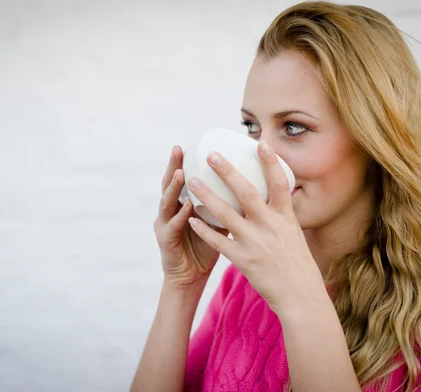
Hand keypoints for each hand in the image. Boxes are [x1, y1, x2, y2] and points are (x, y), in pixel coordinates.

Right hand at [153, 146, 229, 288]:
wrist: (189, 277)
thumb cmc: (207, 248)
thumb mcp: (217, 222)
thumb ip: (227, 204)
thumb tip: (255, 185)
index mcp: (183, 203)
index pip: (183, 178)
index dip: (185, 161)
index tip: (192, 143)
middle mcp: (171, 210)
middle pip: (170, 184)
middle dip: (173, 165)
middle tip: (178, 149)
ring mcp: (165, 224)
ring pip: (168, 202)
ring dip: (173, 187)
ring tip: (180, 173)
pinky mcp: (165, 240)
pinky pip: (174, 226)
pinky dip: (180, 216)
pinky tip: (187, 207)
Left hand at [185, 142, 325, 313]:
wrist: (301, 296)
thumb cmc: (298, 264)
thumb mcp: (294, 234)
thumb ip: (281, 215)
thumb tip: (277, 196)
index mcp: (286, 218)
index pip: (279, 183)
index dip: (270, 162)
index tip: (259, 143)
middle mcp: (270, 226)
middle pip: (246, 193)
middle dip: (227, 172)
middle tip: (211, 155)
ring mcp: (256, 243)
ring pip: (226, 214)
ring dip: (207, 196)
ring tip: (192, 181)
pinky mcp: (244, 260)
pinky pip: (219, 241)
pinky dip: (204, 229)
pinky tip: (192, 218)